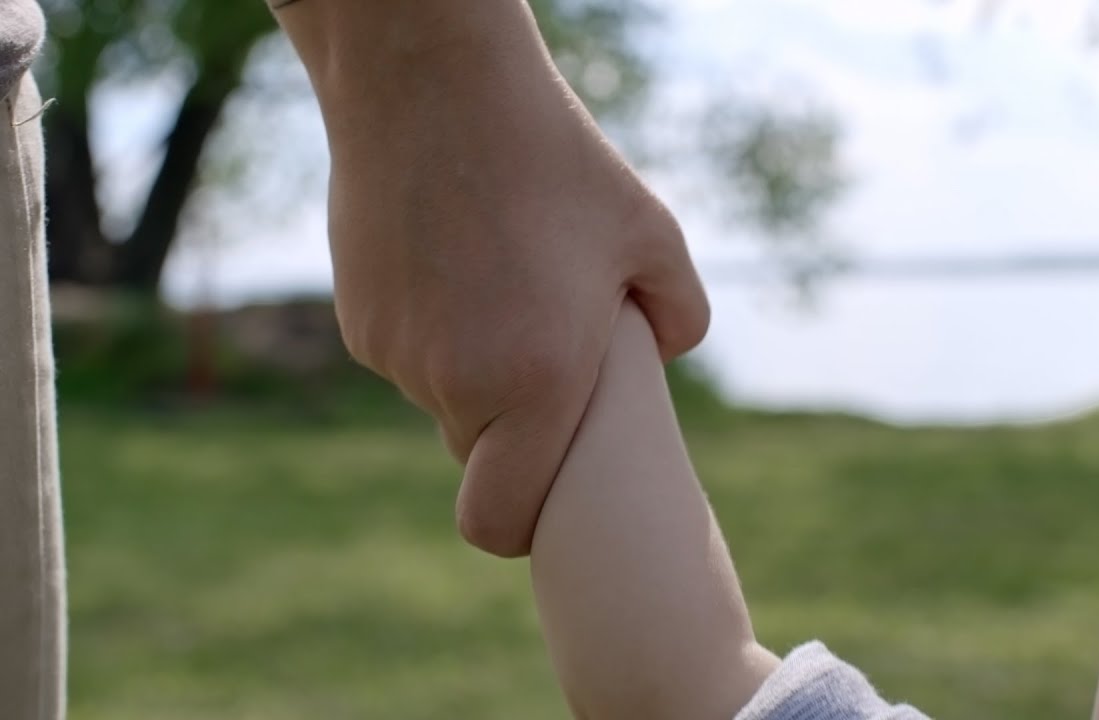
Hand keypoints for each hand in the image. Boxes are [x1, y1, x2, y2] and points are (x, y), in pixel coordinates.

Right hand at [278, 0, 709, 556]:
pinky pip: (407, 356)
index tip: (545, 489)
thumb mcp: (651, 232)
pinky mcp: (356, 320)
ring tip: (503, 282)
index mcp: (536, 381)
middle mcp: (453, 383)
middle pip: (479, 453)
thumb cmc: (554, 159)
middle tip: (547, 349)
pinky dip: (435, 332)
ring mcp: (394, 354)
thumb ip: (681, 316)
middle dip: (515, 425)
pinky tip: (457, 261)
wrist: (431, 82)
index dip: (522, 524)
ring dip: (475, 369)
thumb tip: (667, 353)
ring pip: (443, 400)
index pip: (499, 521)